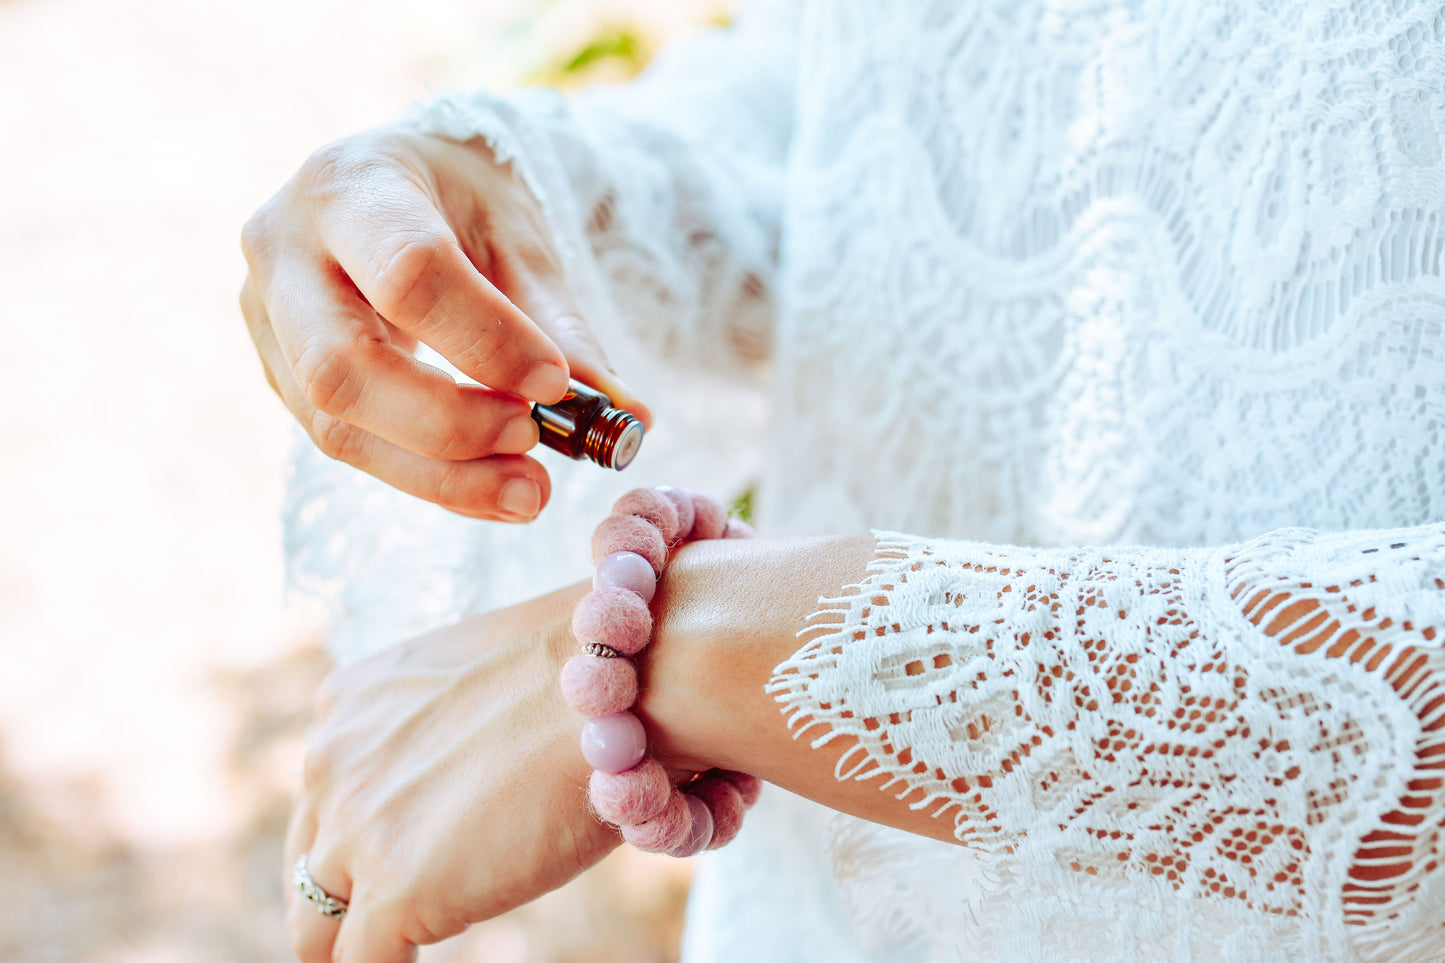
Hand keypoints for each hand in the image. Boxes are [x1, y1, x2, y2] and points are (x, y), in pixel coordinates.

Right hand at [240, 125, 649, 520]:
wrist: (391, 185)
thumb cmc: (457, 199)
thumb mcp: (517, 232)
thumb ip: (558, 321)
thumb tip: (629, 419)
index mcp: (351, 186)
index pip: (409, 275)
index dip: (487, 342)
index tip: (556, 384)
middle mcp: (284, 250)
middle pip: (343, 368)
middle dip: (449, 424)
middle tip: (535, 442)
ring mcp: (266, 318)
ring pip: (335, 425)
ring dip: (441, 474)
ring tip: (530, 492)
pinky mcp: (279, 374)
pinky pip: (345, 444)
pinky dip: (427, 477)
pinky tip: (491, 488)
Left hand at [285, 581, 619, 962]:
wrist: (623, 690)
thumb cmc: (581, 683)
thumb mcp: (475, 683)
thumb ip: (441, 734)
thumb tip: (461, 788)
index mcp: (347, 705)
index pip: (325, 802)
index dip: (364, 844)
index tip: (403, 864)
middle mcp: (331, 761)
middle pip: (309, 866)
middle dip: (345, 902)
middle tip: (386, 931)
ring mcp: (355, 830)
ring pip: (316, 930)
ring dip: (359, 948)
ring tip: (402, 955)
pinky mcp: (395, 892)